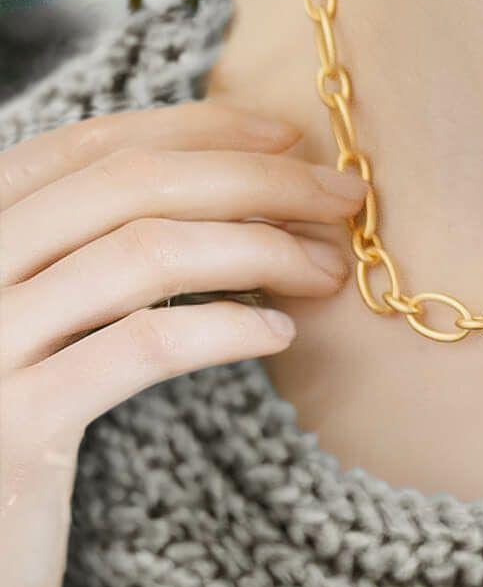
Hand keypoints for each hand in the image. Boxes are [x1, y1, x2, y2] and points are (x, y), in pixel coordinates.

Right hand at [0, 98, 366, 586]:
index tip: (287, 137)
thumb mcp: (30, 340)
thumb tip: (213, 194)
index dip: (194, 129)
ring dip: (256, 247)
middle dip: (251, 178)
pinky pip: (139, 346)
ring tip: (327, 267)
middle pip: (126, 187)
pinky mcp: (13, 424)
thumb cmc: (1, 457)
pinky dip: (222, 326)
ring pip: (139, 254)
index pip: (84, 148)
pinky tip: (277, 332)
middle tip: (343, 194)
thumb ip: (82, 266)